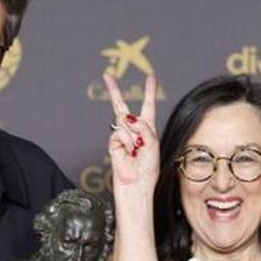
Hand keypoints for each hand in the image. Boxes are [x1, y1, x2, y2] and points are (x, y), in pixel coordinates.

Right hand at [105, 72, 159, 196]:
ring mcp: (122, 137)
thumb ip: (143, 126)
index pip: (148, 106)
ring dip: (133, 136)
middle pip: (122, 107)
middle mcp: (134, 131)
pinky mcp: (113, 144)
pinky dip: (126, 143)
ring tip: (136, 151)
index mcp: (148, 129)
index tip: (150, 77)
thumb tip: (126, 118)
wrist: (137, 186)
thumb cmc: (148, 169)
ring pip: (124, 122)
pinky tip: (129, 153)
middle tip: (107, 75)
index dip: (149, 91)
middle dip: (114, 91)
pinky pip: (118, 134)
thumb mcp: (153, 143)